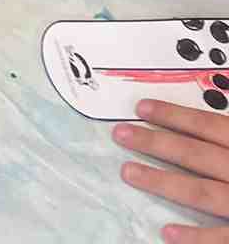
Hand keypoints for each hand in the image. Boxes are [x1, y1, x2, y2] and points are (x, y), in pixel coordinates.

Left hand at [116, 100, 228, 239]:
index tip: (141, 109)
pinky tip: (167, 232)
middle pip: (198, 156)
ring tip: (128, 173)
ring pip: (202, 193)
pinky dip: (196, 237)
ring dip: (163, 182)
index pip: (210, 127)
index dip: (174, 116)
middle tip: (121, 135)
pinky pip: (222, 237)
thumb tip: (216, 112)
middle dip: (156, 144)